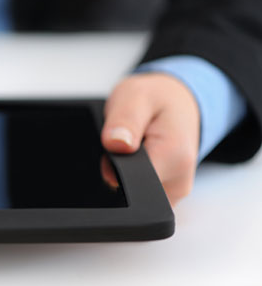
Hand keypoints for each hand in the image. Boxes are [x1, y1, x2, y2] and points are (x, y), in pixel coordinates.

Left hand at [101, 73, 199, 206]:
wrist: (180, 103)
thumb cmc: (159, 98)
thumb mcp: (136, 96)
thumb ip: (125, 120)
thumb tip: (115, 144)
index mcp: (174, 157)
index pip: (130, 183)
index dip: (112, 166)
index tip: (115, 145)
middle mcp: (179, 181)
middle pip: (129, 191)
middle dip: (117, 168)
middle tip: (126, 141)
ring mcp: (173, 191)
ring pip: (132, 194)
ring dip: (123, 172)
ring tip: (133, 146)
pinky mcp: (166, 193)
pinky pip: (139, 193)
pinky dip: (131, 177)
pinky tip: (136, 158)